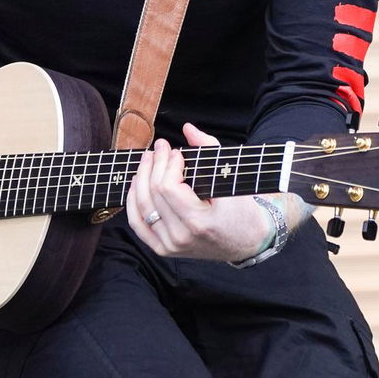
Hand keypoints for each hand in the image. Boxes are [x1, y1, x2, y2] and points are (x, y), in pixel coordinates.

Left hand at [126, 123, 273, 262]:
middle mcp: (181, 238)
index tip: (175, 151)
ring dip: (140, 179)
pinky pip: (138, 224)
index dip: (168, 164)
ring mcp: (170, 246)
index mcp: (200, 223)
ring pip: (141, 207)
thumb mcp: (230, 178)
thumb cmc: (241, 209)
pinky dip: (132, 202)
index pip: (168, 188)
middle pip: (153, 194)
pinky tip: (136, 184)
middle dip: (153, 165)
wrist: (246, 242)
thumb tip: (187, 128)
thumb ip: (209, 149)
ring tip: (148, 161)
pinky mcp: (163, 249)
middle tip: (159, 147)